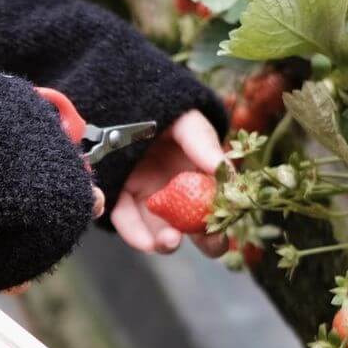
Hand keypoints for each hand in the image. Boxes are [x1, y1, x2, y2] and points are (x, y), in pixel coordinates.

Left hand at [110, 110, 226, 257]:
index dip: (223, 225)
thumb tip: (227, 174)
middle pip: (192, 228)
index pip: (216, 211)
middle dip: (203, 242)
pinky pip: (126, 220)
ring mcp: (147, 197)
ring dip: (165, 243)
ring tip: (170, 241)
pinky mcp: (120, 196)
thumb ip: (205, 146)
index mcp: (199, 179)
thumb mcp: (190, 124)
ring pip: (157, 232)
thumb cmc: (167, 114)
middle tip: (208, 244)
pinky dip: (135, 234)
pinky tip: (146, 242)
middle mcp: (176, 194)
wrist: (128, 103)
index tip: (225, 230)